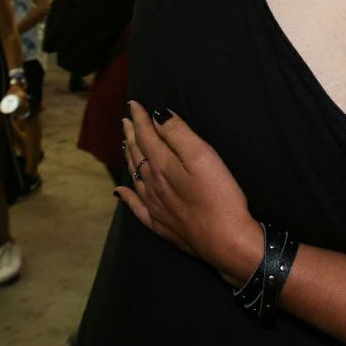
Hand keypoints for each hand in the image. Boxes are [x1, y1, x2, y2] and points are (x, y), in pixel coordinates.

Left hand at [117, 101, 261, 282]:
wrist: (224, 241)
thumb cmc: (219, 196)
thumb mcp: (202, 157)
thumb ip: (178, 135)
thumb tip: (157, 115)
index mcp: (163, 165)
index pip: (146, 136)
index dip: (139, 119)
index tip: (134, 104)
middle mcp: (153, 184)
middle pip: (138, 154)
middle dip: (132, 135)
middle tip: (126, 120)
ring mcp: (154, 206)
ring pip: (135, 176)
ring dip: (129, 158)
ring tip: (125, 144)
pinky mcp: (161, 225)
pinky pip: (136, 207)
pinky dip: (126, 196)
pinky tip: (120, 191)